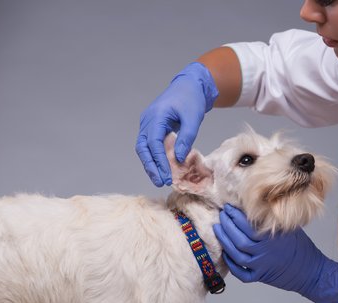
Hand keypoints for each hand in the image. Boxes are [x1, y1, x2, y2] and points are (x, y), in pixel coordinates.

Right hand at [136, 62, 217, 186]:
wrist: (190, 85)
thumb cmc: (192, 99)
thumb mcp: (193, 119)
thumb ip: (186, 138)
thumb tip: (179, 159)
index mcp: (156, 116)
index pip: (153, 143)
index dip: (159, 161)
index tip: (167, 176)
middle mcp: (148, 120)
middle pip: (143, 148)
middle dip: (151, 166)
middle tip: (160, 182)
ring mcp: (148, 123)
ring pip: (145, 148)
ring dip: (152, 164)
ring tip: (161, 179)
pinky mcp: (153, 127)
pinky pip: (151, 144)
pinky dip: (156, 157)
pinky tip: (163, 168)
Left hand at [213, 204, 337, 302]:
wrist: (311, 270)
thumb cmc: (301, 247)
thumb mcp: (289, 228)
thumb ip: (272, 220)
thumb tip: (257, 205)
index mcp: (271, 238)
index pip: (247, 225)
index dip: (235, 216)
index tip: (228, 207)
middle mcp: (264, 252)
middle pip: (238, 239)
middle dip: (227, 226)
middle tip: (221, 215)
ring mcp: (261, 266)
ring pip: (236, 255)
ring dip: (224, 241)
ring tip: (218, 229)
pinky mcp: (260, 277)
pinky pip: (241, 273)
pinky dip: (231, 264)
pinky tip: (226, 254)